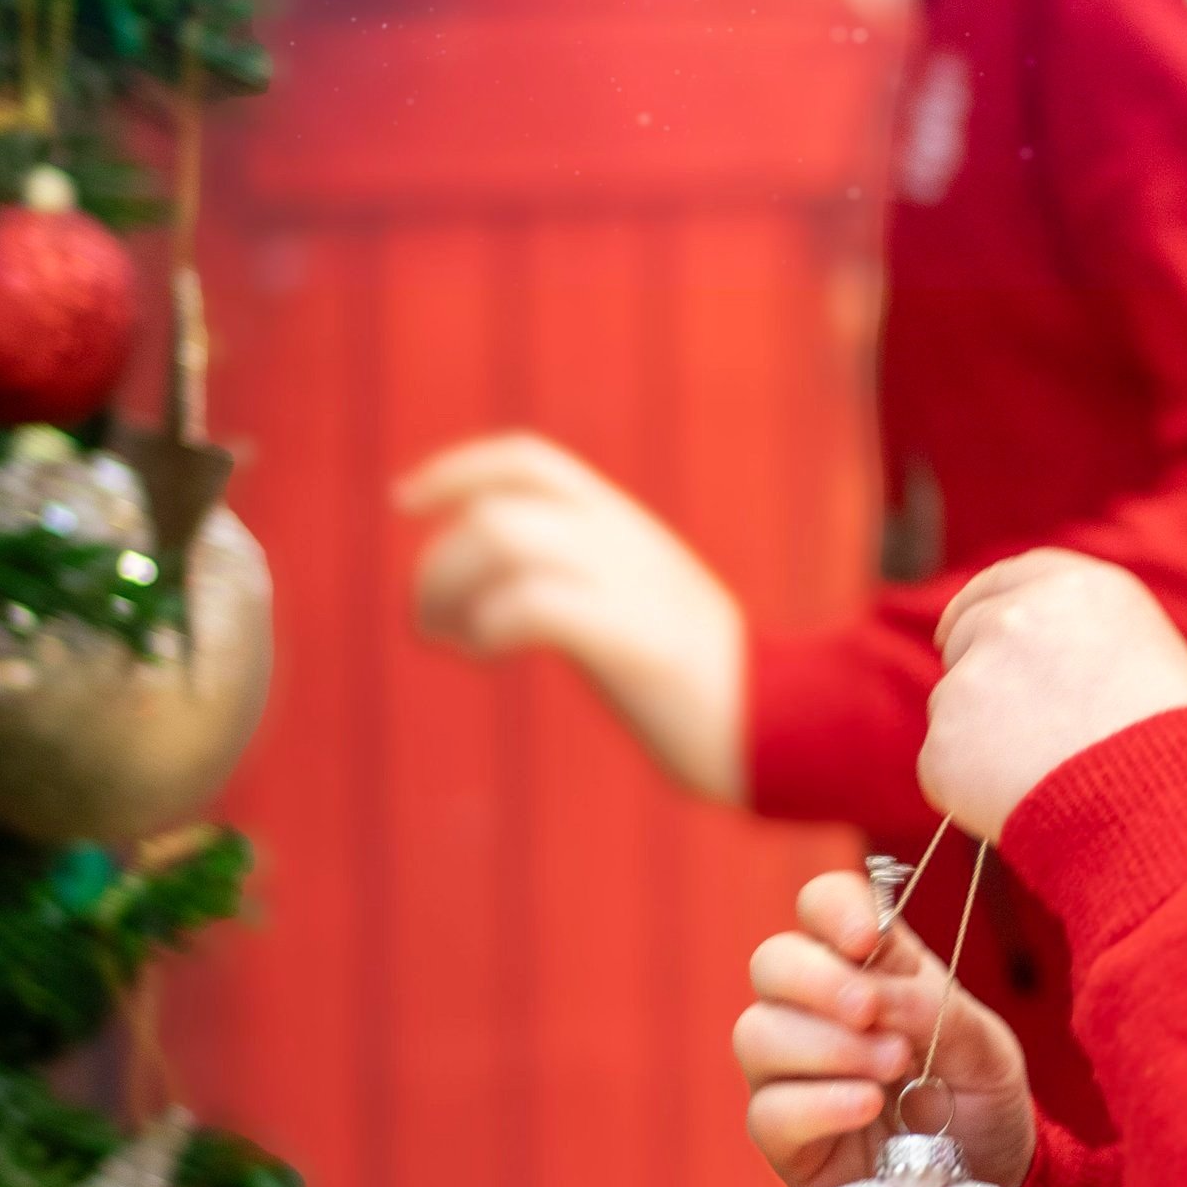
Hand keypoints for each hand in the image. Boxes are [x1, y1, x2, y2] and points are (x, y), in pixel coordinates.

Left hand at [397, 435, 745, 803]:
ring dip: (447, 587)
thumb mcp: (645, 606)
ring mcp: (629, 587)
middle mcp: (624, 542)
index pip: (527, 460)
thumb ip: (590, 579)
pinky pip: (533, 604)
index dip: (455, 468)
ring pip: (503, 542)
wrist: (783, 726)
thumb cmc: (705, 686)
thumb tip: (510, 589)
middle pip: (497, 508)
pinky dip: (486, 623)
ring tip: (445, 636)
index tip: (403, 499)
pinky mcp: (630, 639)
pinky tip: (483, 652)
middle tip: (425, 618)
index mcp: (627, 527)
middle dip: (437, 559)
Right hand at [735, 868, 1036, 1186]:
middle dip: (819, 980)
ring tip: (892, 1069)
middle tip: (871, 1012)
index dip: (834, 908)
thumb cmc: (983, 1103)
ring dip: (827, 1045)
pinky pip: (768, 1110)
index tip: (866, 939)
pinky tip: (865, 1107)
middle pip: (771, 963)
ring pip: (756, 1033)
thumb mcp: (986, 1048)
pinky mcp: (786, 1139)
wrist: (992, 1180)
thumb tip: (871, 993)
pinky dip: (819, 1102)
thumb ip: (933, 1008)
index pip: (822, 906)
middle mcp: (818, 1012)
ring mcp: (794, 1075)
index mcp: (872, 968)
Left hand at [921, 553, 1186, 840]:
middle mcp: (1017, 617)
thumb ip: (1082, 638)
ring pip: (953, 703)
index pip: (1004, 580)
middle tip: (1016, 729)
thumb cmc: (1180, 750)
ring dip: (981, 736)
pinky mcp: (946, 740)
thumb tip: (1039, 662)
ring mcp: (974, 677)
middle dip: (978, 673)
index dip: (980, 607)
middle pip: (966, 633)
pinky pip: (945, 766)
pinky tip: (1024, 804)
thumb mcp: (1150, 657)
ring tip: (1049, 776)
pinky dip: (970, 789)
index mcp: (1077, 588)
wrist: (1167, 816)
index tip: (959, 630)